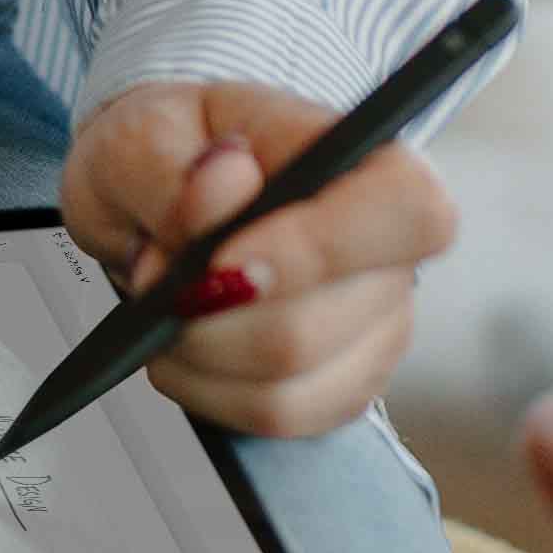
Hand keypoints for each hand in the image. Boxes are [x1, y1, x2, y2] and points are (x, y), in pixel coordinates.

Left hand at [59, 76, 455, 443]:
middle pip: (320, 325)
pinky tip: (183, 347)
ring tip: (163, 303)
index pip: (411, 210)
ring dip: (197, 355)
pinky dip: (206, 391)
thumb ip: (177, 165)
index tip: (223, 258)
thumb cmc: (165, 152)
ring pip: (290, 386)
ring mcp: (374, 329)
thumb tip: (225, 181)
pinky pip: (276, 417)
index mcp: (360, 161)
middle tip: (155, 271)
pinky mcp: (341, 386)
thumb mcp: (142, 135)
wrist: (152, 194)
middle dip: (208, 317)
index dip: (321, 248)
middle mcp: (388, 253)